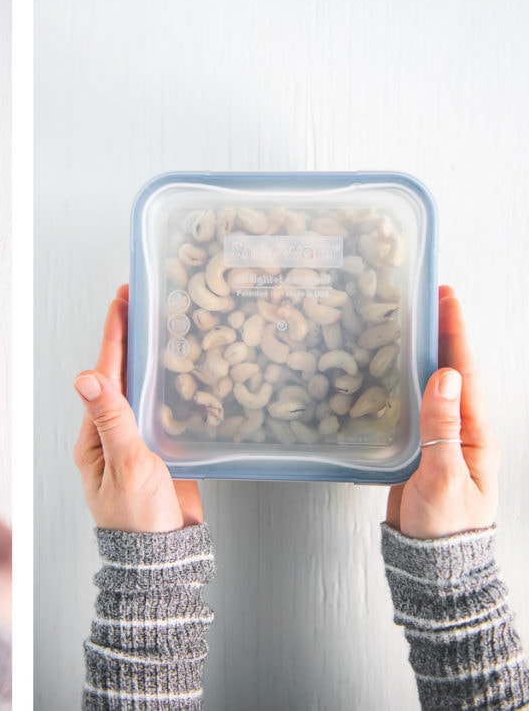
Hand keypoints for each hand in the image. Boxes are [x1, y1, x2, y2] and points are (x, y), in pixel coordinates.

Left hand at [72, 284, 202, 532]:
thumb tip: (86, 376)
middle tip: (145, 299)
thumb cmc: (137, 521)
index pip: (104, 371)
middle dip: (132, 335)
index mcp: (94, 434)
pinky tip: (185, 371)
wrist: (161, 560)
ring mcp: (135, 441)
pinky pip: (163, 411)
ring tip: (166, 323)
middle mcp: (112, 432)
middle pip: (122, 373)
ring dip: (152, 357)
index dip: (115, 332)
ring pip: (143, 389)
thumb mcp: (125, 466)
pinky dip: (172, 387)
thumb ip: (112, 421)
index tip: (122, 297)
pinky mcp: (160, 452)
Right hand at [386, 286, 498, 538]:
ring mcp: (438, 438)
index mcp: (475, 432)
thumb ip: (443, 426)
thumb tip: (445, 375)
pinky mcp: (416, 450)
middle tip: (426, 296)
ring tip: (406, 322)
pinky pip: (411, 406)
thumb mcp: (444, 476)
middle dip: (441, 332)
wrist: (432, 566)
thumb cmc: (444, 527)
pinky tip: (387, 370)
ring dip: (422, 353)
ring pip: (430, 385)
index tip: (446, 296)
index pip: (466, 371)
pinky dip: (402, 381)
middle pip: (451, 370)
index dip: (456, 332)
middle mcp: (460, 429)